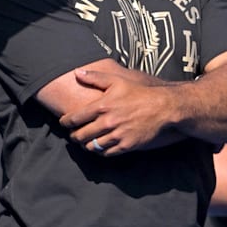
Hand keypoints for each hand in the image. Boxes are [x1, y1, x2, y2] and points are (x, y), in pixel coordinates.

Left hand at [59, 67, 179, 155]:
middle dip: (73, 136)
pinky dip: (101, 151)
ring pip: (92, 146)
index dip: (65, 122)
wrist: (162, 107)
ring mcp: (117, 135)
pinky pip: (107, 153)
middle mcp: (107, 122)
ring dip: (86, 145)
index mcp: (102, 106)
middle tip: (73, 135)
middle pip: (80, 135)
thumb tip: (76, 72)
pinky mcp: (126, 145)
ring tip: (85, 141)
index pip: (75, 118)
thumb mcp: (117, 80)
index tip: (64, 122)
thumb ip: (95, 77)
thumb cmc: (139, 92)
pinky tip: (100, 146)